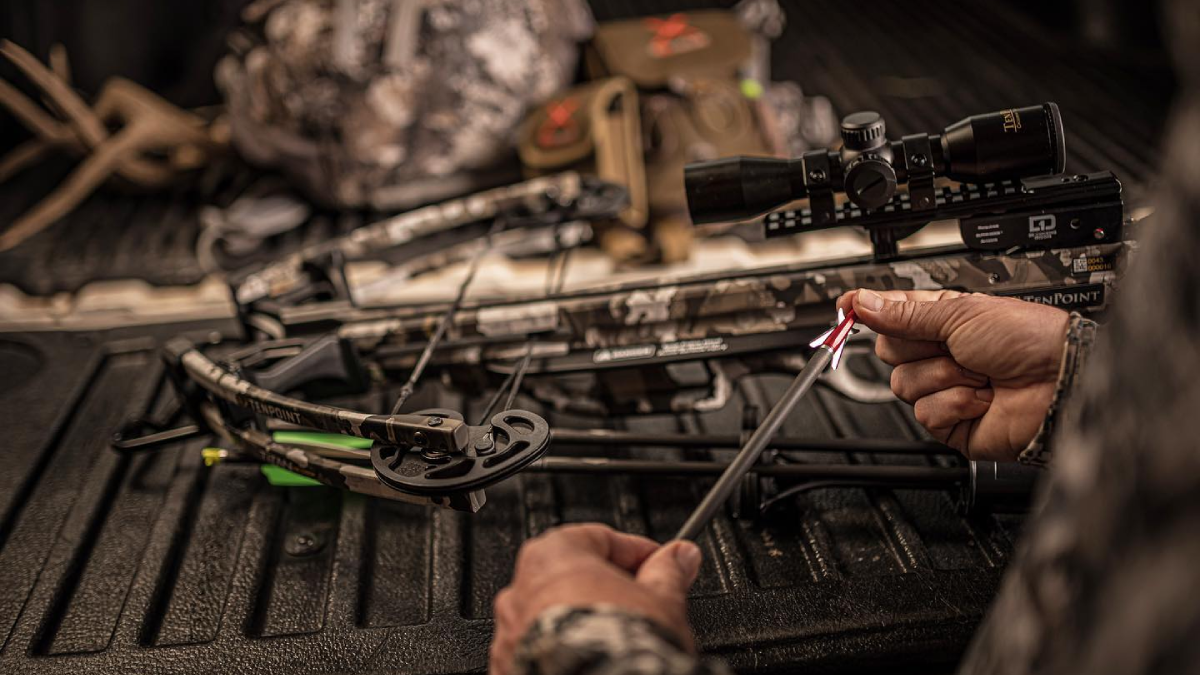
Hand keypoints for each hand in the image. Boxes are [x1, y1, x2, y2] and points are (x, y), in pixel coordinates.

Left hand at [489, 524, 701, 674]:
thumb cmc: (619, 644)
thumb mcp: (661, 599)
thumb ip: (669, 571)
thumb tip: (680, 556)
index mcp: (553, 554)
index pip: (602, 538)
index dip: (639, 553)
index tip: (661, 564)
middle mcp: (522, 588)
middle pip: (574, 575)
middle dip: (609, 587)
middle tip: (645, 601)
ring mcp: (511, 631)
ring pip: (554, 613)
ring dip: (584, 618)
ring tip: (620, 636)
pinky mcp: (510, 664)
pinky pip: (540, 646)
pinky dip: (563, 648)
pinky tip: (593, 657)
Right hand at [836, 289, 1069, 460]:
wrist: (1058, 383)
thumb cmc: (1026, 339)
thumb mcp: (959, 313)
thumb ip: (904, 313)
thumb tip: (863, 302)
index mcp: (942, 320)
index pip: (891, 315)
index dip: (868, 311)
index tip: (844, 307)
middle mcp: (940, 354)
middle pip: (889, 353)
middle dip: (919, 348)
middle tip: (951, 345)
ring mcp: (945, 389)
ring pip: (904, 385)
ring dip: (944, 377)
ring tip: (978, 373)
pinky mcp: (951, 423)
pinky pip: (925, 414)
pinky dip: (954, 404)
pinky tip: (981, 397)